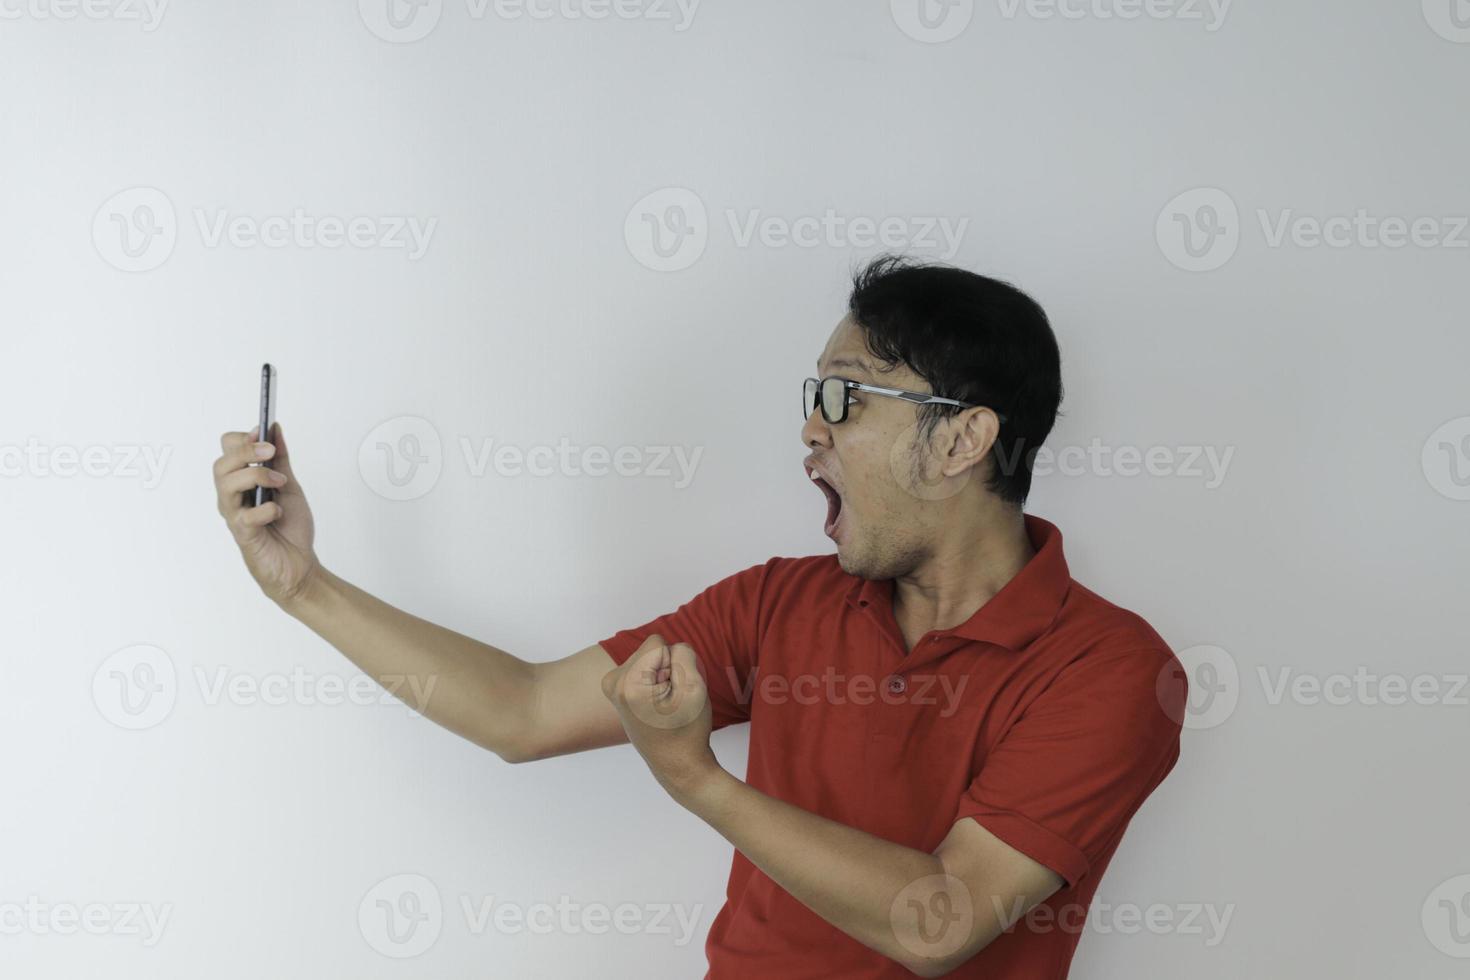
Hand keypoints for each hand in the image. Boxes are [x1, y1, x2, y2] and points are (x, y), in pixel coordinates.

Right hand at [213, 422, 319, 607]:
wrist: (299, 564)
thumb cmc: (289, 528)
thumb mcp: (289, 485)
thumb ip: (281, 460)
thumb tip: (275, 428)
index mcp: (241, 482)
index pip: (226, 451)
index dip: (242, 439)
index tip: (263, 433)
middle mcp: (232, 497)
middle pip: (221, 464)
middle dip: (246, 452)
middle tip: (271, 452)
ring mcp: (235, 516)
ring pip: (226, 484)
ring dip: (257, 476)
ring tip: (280, 483)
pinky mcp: (243, 535)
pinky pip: (245, 516)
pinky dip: (265, 509)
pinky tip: (277, 512)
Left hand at [601, 634, 718, 801]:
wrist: (677, 764)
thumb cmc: (687, 731)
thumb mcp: (695, 687)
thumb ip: (683, 653)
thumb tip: (669, 646)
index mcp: (628, 683)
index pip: (658, 643)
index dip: (675, 664)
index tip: (674, 692)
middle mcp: (612, 683)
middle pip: (651, 649)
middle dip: (667, 669)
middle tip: (671, 701)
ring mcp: (612, 687)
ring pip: (648, 658)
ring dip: (662, 676)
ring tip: (664, 705)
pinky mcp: (616, 690)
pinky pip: (643, 668)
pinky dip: (654, 682)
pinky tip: (656, 705)